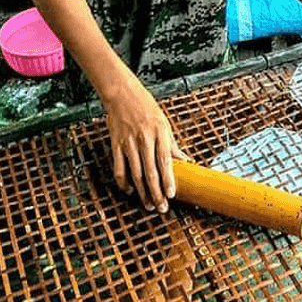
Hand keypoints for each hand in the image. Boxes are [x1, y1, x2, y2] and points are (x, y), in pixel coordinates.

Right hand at [103, 68, 185, 212]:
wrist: (122, 94)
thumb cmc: (146, 107)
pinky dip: (124, 182)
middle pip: (150, 172)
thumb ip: (172, 145)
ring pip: (135, 174)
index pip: (165, 161)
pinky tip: (130, 191)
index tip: (171, 194)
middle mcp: (144, 139)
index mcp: (159, 133)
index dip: (168, 179)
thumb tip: (185, 162)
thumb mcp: (164, 123)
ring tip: (148, 205)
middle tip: (161, 208)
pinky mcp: (116, 145)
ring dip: (142, 192)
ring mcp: (128, 143)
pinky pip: (119, 168)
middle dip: (156, 192)